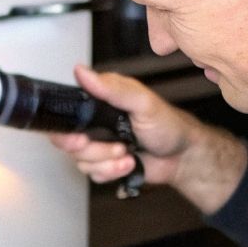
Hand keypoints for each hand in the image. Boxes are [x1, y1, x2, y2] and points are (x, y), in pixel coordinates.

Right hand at [49, 65, 247, 213]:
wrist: (182, 156)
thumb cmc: (167, 124)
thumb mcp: (142, 101)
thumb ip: (111, 88)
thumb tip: (82, 71)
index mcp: (98, 103)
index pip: (66, 114)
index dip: (65, 130)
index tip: (80, 138)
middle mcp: (94, 124)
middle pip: (68, 143)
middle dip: (94, 150)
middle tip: (118, 146)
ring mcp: (98, 146)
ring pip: (81, 162)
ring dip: (107, 162)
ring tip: (129, 154)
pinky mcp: (104, 165)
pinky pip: (93, 174)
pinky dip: (112, 172)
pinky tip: (129, 164)